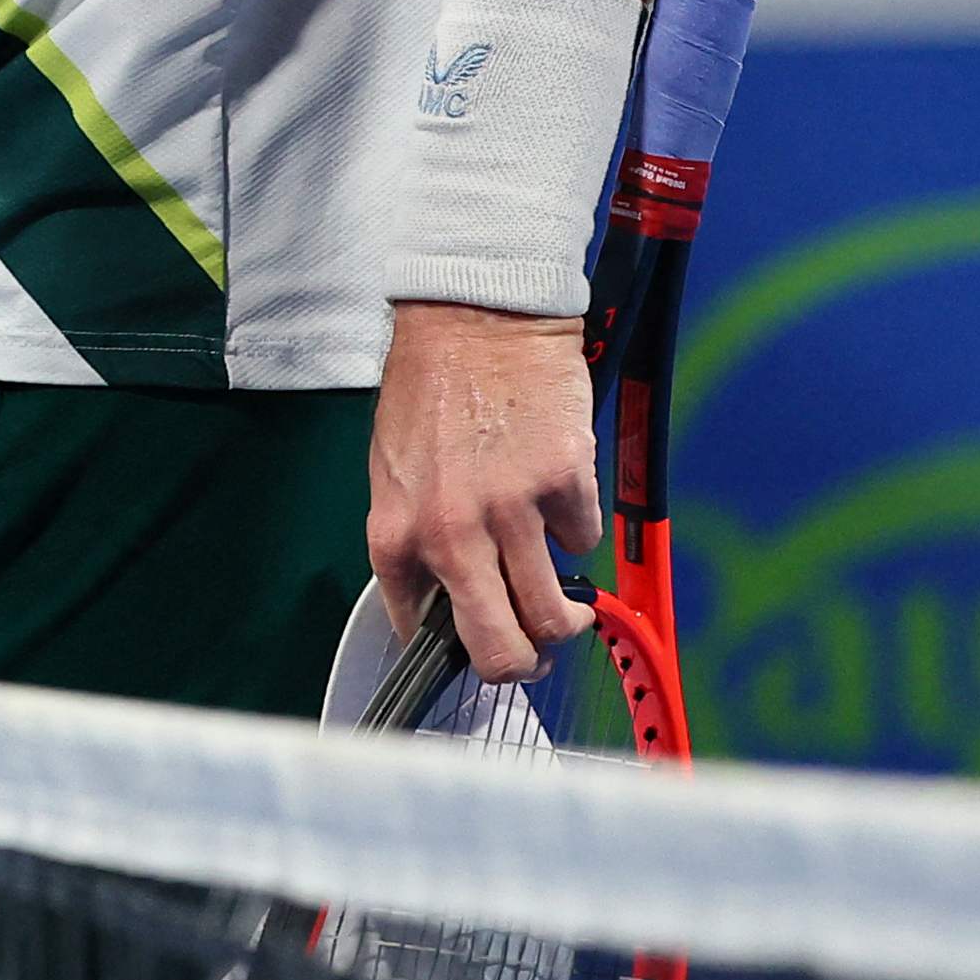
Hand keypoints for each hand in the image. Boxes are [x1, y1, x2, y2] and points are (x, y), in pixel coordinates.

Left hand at [371, 300, 598, 683]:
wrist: (473, 317)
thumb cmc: (430, 389)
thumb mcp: (395, 471)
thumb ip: (417, 540)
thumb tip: (448, 601)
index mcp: (396, 534)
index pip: (421, 633)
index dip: (457, 651)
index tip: (477, 646)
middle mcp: (450, 534)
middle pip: (500, 650)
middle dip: (523, 662)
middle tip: (535, 648)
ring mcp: (510, 513)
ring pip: (556, 616)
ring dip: (567, 614)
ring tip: (567, 597)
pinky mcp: (564, 485)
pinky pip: (584, 541)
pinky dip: (576, 528)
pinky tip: (557, 493)